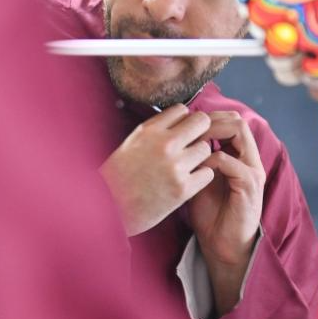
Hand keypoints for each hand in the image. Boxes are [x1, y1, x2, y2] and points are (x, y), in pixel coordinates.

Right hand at [99, 105, 214, 235]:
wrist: (110, 209)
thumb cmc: (118, 176)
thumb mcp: (132, 142)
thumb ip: (156, 130)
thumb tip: (179, 118)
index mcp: (149, 130)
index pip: (182, 109)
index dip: (185, 120)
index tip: (182, 131)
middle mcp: (164, 144)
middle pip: (202, 122)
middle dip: (200, 131)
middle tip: (193, 144)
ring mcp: (175, 166)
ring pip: (206, 148)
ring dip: (201, 156)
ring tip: (189, 165)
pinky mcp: (183, 189)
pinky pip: (208, 173)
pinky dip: (201, 176)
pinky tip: (190, 180)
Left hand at [188, 112, 264, 314]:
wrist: (222, 245)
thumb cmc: (209, 212)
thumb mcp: (198, 177)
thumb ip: (194, 155)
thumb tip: (175, 133)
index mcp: (240, 155)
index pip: (230, 120)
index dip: (208, 116)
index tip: (185, 121)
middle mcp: (250, 159)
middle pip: (237, 120)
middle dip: (211, 119)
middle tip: (189, 127)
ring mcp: (253, 171)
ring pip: (240, 133)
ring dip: (213, 133)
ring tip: (193, 141)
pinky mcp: (250, 187)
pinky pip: (233, 163)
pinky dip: (214, 159)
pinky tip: (198, 165)